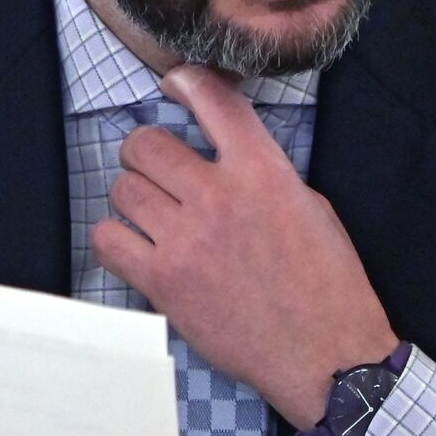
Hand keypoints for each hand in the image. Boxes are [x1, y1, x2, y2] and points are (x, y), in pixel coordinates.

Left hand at [90, 64, 400, 430]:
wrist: (324, 354)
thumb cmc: (327, 282)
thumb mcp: (310, 205)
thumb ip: (262, 171)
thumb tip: (222, 154)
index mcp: (263, 171)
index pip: (212, 99)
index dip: (185, 81)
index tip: (175, 85)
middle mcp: (219, 197)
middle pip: (146, 143)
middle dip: (148, 152)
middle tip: (161, 171)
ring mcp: (185, 240)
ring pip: (122, 188)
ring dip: (133, 195)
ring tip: (154, 214)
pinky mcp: (162, 283)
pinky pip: (108, 238)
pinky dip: (116, 238)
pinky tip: (138, 246)